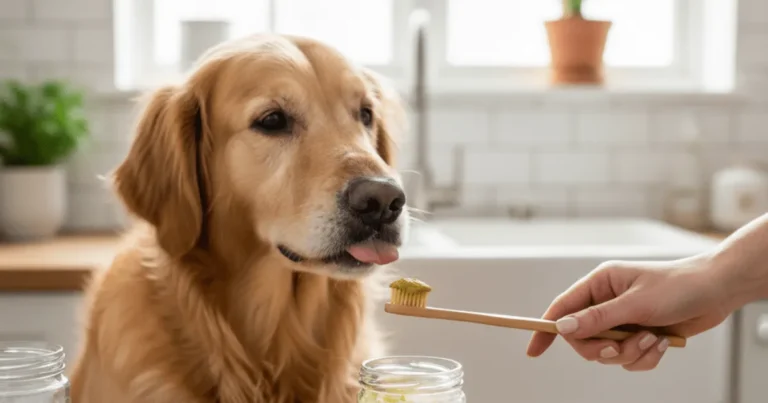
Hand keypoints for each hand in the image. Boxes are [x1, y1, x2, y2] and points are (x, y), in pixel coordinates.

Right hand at [526, 255, 733, 370]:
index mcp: (599, 284)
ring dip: (631, 353)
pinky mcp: (639, 335)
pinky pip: (628, 360)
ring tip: (653, 339)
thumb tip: (562, 328)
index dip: (545, 328)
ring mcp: (623, 320)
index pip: (562, 308)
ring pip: (608, 353)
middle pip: (582, 338)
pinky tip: (662, 343)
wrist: (717, 291)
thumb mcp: (635, 303)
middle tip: (622, 348)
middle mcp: (607, 302)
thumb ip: (597, 318)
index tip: (533, 351)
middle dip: (604, 349)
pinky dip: (645, 357)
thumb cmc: (678, 286)